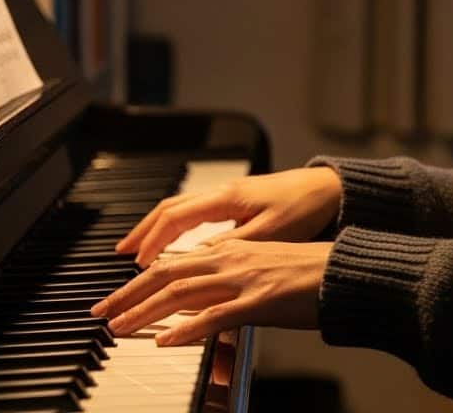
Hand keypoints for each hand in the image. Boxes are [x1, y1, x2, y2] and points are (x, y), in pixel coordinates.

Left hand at [90, 239, 330, 344]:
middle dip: (128, 294)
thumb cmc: (310, 273)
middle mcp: (231, 258)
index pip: (174, 262)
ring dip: (144, 311)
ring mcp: (242, 279)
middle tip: (101, 312)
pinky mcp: (258, 302)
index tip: (118, 296)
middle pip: (166, 273)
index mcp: (231, 248)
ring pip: (180, 292)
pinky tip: (165, 340)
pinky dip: (184, 329)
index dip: (140, 280)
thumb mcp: (262, 268)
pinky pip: (213, 316)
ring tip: (120, 327)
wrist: (345, 271)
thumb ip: (229, 281)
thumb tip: (203, 301)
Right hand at [116, 167, 340, 266]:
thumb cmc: (306, 208)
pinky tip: (175, 244)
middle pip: (169, 209)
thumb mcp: (268, 234)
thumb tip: (195, 263)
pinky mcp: (238, 202)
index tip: (136, 263)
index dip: (152, 241)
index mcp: (227, 198)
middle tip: (120, 255)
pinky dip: (177, 228)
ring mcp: (229, 196)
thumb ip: (231, 248)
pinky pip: (195, 212)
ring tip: (138, 251)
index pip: (175, 218)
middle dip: (142, 232)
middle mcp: (223, 192)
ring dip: (156, 229)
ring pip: (180, 209)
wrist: (332, 189)